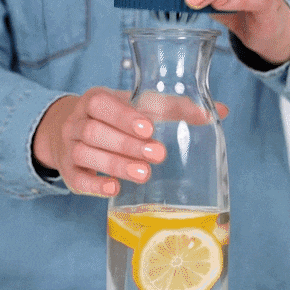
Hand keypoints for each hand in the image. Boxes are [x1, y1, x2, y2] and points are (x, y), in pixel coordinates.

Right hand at [33, 87, 228, 197]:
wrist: (69, 132)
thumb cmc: (115, 118)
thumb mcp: (138, 107)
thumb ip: (175, 108)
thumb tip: (220, 111)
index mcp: (95, 100)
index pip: (102, 104)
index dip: (123, 116)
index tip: (149, 128)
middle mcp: (77, 122)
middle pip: (95, 132)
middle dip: (127, 144)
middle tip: (158, 154)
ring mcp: (69, 147)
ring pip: (85, 154)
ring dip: (116, 164)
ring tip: (144, 174)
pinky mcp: (68, 171)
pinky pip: (76, 179)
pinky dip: (94, 185)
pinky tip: (114, 189)